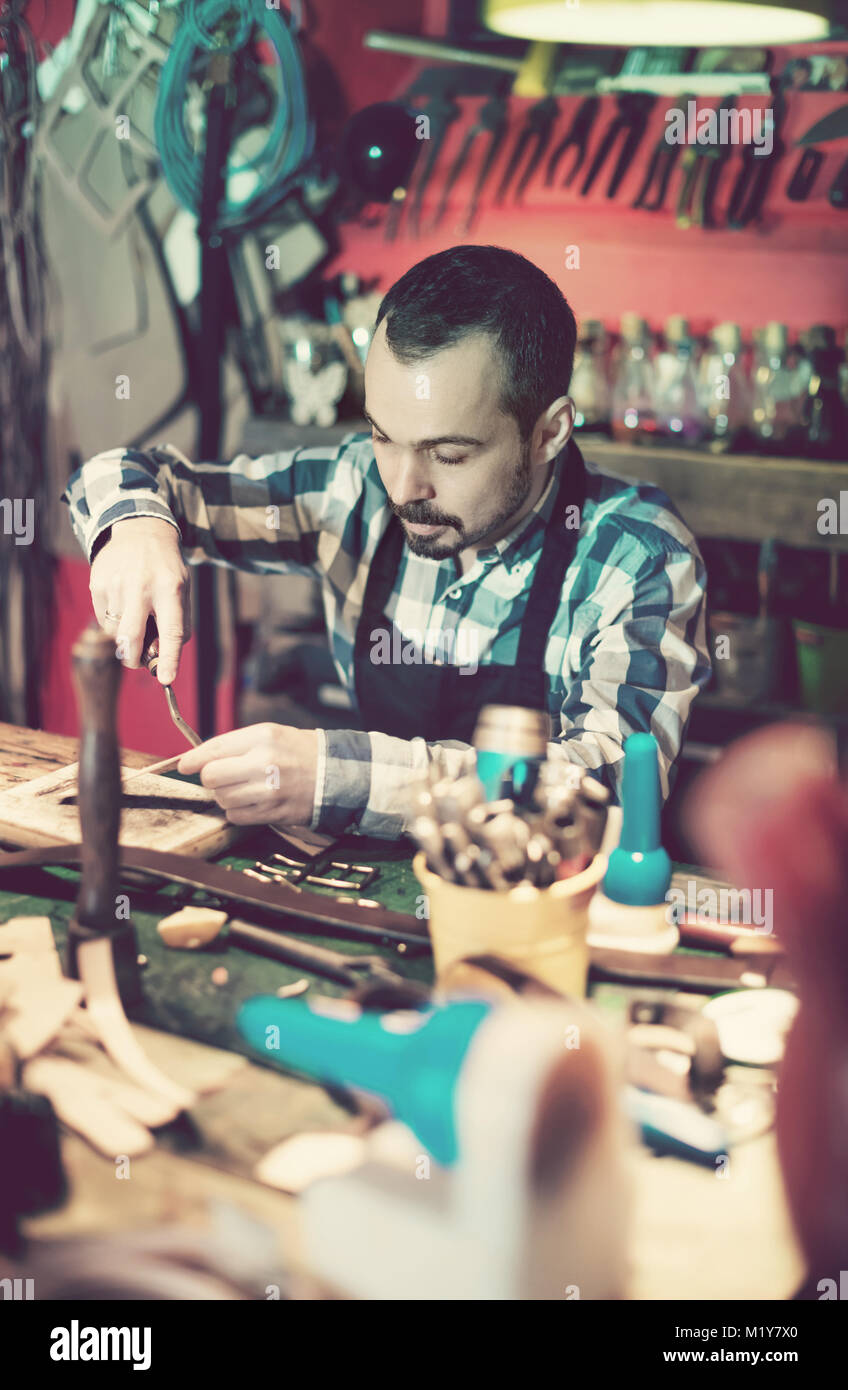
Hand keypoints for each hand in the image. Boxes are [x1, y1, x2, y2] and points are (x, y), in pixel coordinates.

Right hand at [89, 517, 190, 684]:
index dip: (169, 658)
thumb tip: (160, 657)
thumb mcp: (182, 591)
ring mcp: (116, 583)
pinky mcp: (97, 583)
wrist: (140, 531)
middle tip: (136, 662)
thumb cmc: (165, 570)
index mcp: (170, 588)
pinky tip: (122, 600)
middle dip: (132, 658)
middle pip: (131, 636)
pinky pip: (103, 618)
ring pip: (115, 631)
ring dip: (124, 634)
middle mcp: (141, 585)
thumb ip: (177, 624)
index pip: (171, 630)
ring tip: (134, 613)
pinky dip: (113, 619)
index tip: (166, 680)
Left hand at [177, 724, 318, 827]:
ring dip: (226, 796)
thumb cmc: (300, 752)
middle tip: (224, 776)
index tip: (184, 765)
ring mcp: (268, 790)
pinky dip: (238, 811)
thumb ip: (235, 744)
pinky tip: (253, 801)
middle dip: (211, 778)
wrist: (335, 775)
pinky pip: (235, 816)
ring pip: (221, 799)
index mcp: (262, 737)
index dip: (193, 759)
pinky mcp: (271, 812)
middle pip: (211, 777)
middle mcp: (263, 763)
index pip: (214, 749)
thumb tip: (199, 759)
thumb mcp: (270, 734)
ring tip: (245, 788)